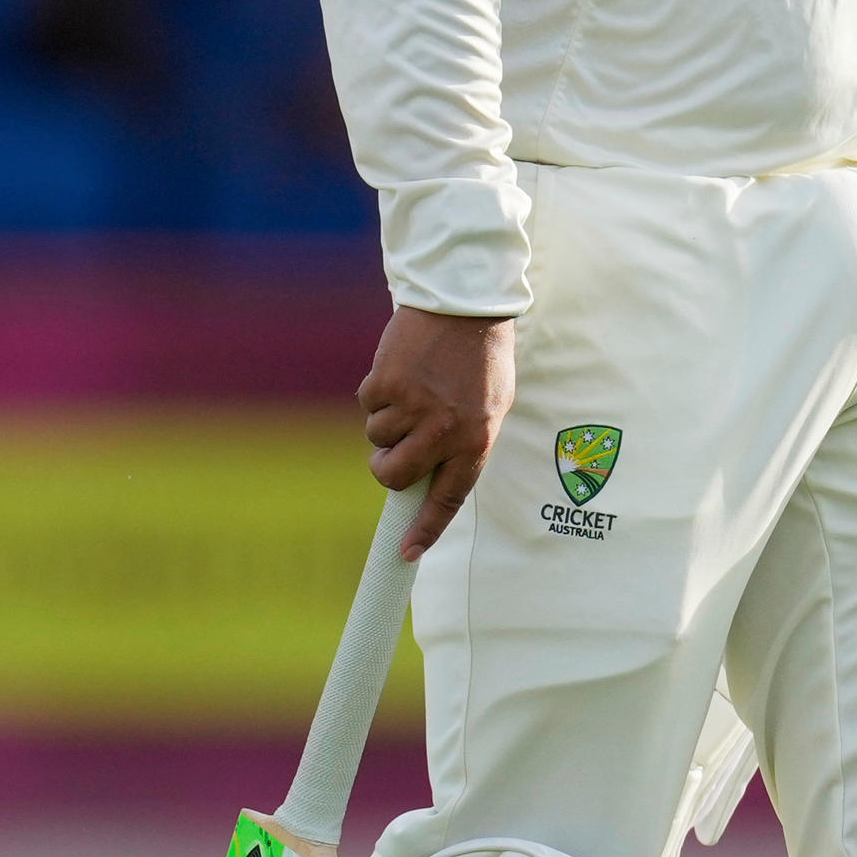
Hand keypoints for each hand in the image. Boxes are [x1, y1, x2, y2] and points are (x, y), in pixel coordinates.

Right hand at [361, 304, 515, 553]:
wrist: (465, 303)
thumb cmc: (481, 358)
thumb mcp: (489, 407)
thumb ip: (462, 443)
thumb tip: (428, 478)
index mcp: (476, 440)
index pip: (447, 499)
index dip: (425, 530)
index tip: (406, 553)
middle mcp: (444, 430)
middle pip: (393, 475)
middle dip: (385, 468)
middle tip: (390, 453)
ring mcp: (413, 407)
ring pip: (376, 437)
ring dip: (386, 418)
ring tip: (413, 388)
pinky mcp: (386, 383)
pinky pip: (367, 403)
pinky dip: (377, 390)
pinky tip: (401, 369)